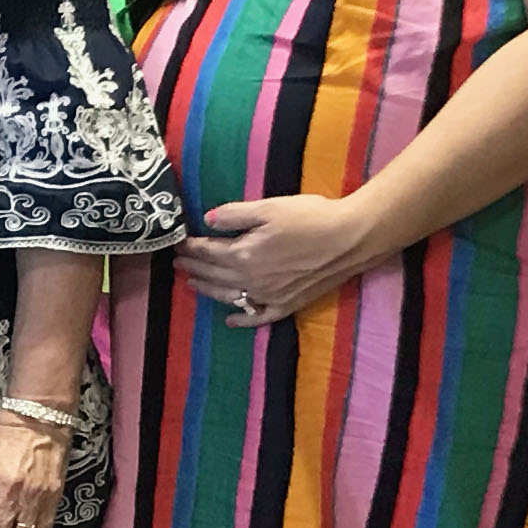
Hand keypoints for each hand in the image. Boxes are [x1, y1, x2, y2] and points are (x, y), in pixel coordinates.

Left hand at [176, 195, 387, 327]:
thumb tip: (207, 220)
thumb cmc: (311, 218)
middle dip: (193, 267)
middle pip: (213, 275)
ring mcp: (268, 297)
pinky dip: (241, 320)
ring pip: (228, 297)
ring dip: (207, 290)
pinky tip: (229, 320)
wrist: (350, 239)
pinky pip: (257, 317)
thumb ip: (235, 215)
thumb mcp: (269, 208)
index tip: (178, 242)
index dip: (190, 246)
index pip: (207, 251)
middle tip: (177, 262)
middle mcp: (250, 280)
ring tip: (191, 283)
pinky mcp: (286, 305)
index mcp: (243, 254)